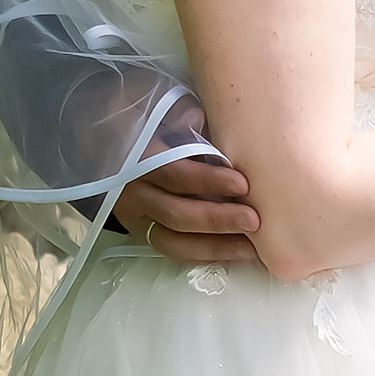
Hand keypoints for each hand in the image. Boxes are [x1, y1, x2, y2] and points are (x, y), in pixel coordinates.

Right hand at [113, 120, 264, 265]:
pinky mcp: (146, 236)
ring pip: (175, 242)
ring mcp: (138, 220)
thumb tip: (202, 120)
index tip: (243, 184)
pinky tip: (235, 253)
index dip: (208, 181)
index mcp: (137, 161)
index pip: (173, 174)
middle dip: (218, 219)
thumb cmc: (154, 133)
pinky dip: (206, 255)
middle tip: (253, 220)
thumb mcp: (163, 120)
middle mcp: (134, 195)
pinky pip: (176, 252)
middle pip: (176, 214)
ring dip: (216, 246)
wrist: (121, 156)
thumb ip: (183, 121)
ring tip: (251, 247)